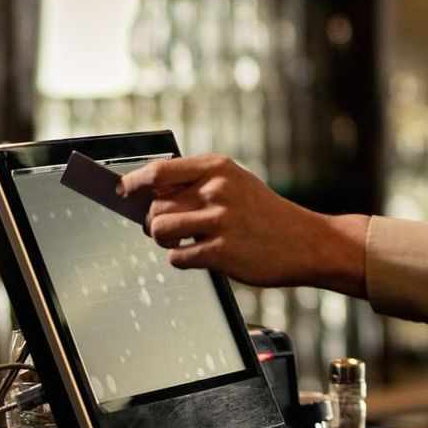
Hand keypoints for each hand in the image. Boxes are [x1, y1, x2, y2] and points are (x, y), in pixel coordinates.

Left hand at [117, 154, 368, 293]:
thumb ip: (198, 184)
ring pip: (160, 231)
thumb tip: (149, 195)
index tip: (121, 191)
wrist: (307, 241)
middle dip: (154, 221)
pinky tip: (202, 255)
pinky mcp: (222, 252)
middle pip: (155, 206)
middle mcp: (217, 190)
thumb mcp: (238, 183)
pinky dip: (183, 260)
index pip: (160, 171)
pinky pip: (178, 258)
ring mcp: (220, 221)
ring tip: (181, 241)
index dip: (133, 182)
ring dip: (164, 240)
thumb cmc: (267, 214)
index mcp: (219, 168)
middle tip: (169, 228)